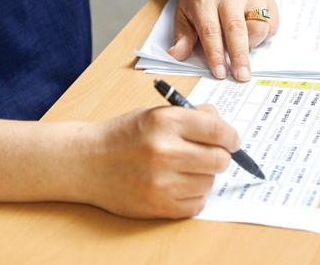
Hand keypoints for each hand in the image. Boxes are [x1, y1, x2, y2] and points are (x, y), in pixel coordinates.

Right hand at [81, 104, 238, 218]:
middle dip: (221, 156)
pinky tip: (177, 184)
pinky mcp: (159, 206)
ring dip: (204, 175)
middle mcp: (165, 151)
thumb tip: (221, 122)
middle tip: (212, 154)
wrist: (87, 161)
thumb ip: (190, 115)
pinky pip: (197, 203)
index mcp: (165, 121)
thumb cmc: (122, 134)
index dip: (230, 135)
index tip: (232, 140)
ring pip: (210, 182)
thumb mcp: (154, 113)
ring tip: (185, 168)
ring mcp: (162, 181)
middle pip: (220, 159)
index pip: (216, 128)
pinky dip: (193, 195)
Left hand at [168, 0, 278, 80]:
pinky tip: (253, 33)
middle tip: (242, 76)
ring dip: (252, 43)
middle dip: (240, 55)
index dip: (216, 54)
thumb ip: (182, 36)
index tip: (219, 73)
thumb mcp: (183, 13)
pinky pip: (272, 22)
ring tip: (242, 45)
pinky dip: (264, 34)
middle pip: (237, 29)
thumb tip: (177, 55)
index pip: (211, 31)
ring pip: (259, 26)